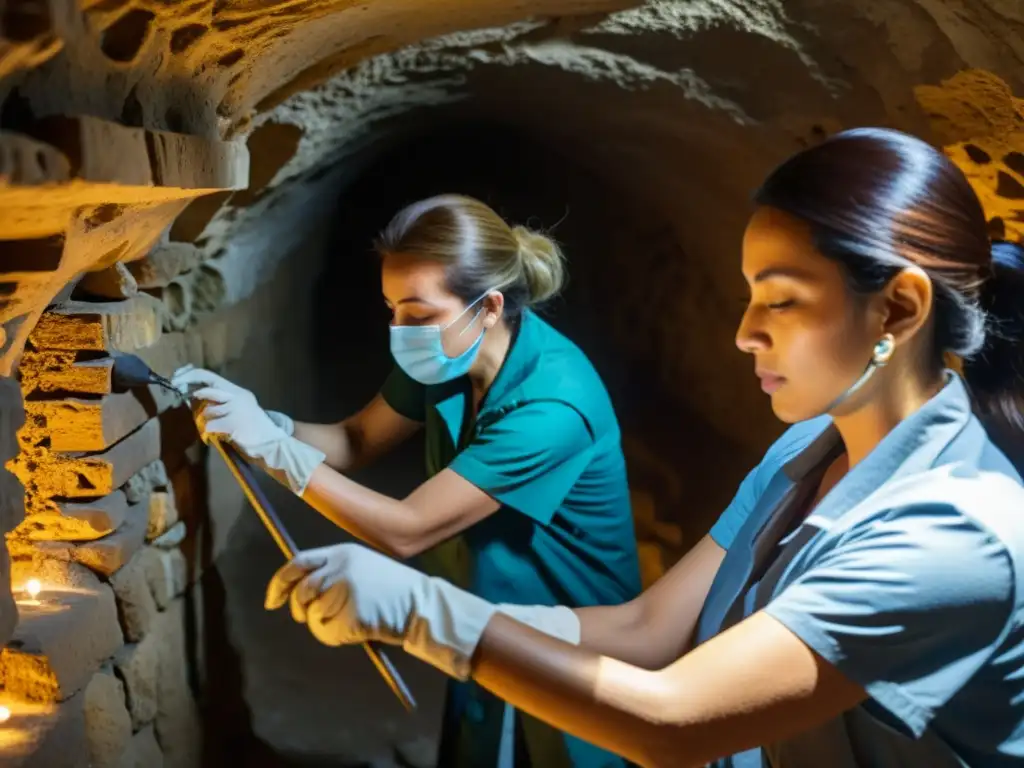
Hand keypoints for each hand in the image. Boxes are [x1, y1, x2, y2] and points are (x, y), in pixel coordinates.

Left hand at [171, 366, 322, 493]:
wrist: (271, 443)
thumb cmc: (252, 429)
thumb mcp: (238, 409)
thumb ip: (220, 402)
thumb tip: (193, 397)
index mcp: (238, 391)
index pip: (211, 375)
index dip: (192, 374)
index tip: (177, 377)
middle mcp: (238, 395)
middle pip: (208, 385)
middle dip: (188, 383)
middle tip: (175, 386)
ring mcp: (237, 408)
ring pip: (208, 410)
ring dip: (207, 421)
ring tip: (215, 427)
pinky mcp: (234, 422)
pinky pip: (211, 426)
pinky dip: (209, 433)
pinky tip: (214, 436)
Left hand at [265, 543, 581, 678]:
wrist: (421, 605)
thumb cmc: (391, 590)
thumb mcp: (362, 567)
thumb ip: (333, 571)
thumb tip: (298, 588)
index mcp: (342, 552)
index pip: (298, 563)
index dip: (279, 582)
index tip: (271, 599)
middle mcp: (340, 567)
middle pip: (301, 592)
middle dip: (300, 609)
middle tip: (306, 617)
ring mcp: (344, 590)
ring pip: (312, 614)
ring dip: (323, 623)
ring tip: (349, 620)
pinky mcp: (349, 612)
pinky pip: (325, 632)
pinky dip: (334, 635)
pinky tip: (357, 629)